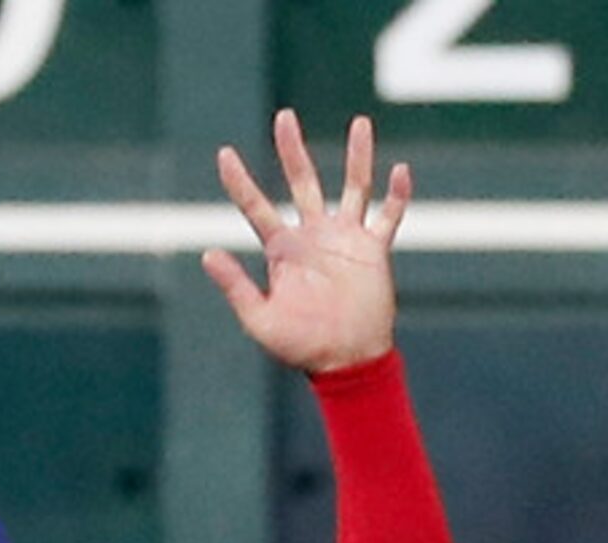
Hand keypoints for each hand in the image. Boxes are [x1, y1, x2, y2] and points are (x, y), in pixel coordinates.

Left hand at [201, 110, 410, 375]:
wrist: (346, 361)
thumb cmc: (301, 347)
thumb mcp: (259, 319)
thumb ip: (236, 287)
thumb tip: (207, 253)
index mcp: (282, 250)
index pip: (255, 207)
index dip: (239, 181)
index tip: (224, 154)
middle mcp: (313, 236)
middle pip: (302, 182)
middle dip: (292, 150)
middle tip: (284, 117)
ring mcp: (346, 239)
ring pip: (353, 186)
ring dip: (357, 156)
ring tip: (360, 123)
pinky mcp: (374, 251)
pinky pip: (389, 216)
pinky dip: (397, 195)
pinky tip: (400, 170)